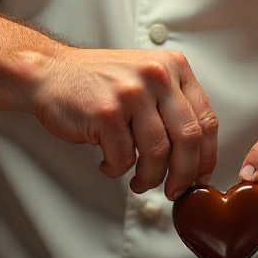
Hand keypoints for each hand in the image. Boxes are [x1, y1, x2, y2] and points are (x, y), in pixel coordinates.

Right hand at [31, 46, 218, 199]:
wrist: (51, 73)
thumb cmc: (98, 81)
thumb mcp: (146, 78)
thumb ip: (173, 104)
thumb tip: (197, 156)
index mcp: (173, 66)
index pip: (206, 118)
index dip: (207, 156)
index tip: (201, 176)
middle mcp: (156, 75)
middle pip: (189, 138)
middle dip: (185, 174)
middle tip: (176, 190)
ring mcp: (131, 93)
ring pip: (158, 153)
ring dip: (150, 178)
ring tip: (139, 182)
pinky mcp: (106, 113)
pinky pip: (124, 158)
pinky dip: (117, 170)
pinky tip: (108, 164)